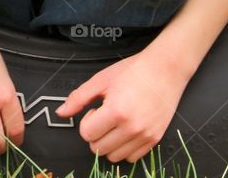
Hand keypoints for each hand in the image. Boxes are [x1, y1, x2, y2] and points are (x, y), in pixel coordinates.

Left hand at [54, 46, 190, 162]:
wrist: (166, 68)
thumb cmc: (135, 70)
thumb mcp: (102, 79)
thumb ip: (79, 97)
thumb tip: (61, 112)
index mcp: (116, 110)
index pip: (87, 134)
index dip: (87, 121)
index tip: (95, 111)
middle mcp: (131, 127)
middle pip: (98, 148)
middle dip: (96, 133)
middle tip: (104, 117)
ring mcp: (144, 135)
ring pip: (113, 157)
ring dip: (109, 143)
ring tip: (115, 123)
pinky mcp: (154, 139)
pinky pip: (131, 158)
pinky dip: (124, 148)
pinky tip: (126, 130)